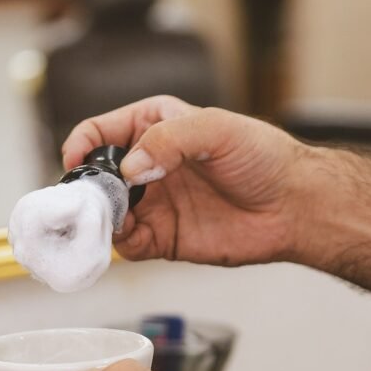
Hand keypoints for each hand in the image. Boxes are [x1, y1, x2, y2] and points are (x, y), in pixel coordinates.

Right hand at [61, 95, 312, 265]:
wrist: (293, 206)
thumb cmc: (264, 158)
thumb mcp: (217, 130)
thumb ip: (169, 139)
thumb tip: (130, 168)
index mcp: (154, 127)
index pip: (101, 132)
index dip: (82, 145)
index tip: (77, 162)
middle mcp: (147, 166)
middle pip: (97, 177)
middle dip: (86, 188)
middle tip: (91, 199)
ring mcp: (153, 204)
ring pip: (106, 214)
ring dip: (100, 219)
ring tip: (111, 220)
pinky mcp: (163, 238)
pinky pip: (127, 244)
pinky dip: (119, 243)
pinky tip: (128, 237)